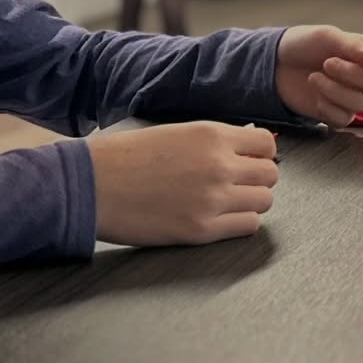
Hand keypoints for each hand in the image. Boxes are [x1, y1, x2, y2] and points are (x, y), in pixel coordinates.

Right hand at [89, 121, 277, 245]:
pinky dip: (240, 222)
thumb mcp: (177, 133)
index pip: (267, 144)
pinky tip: (220, 218)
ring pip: (264, 201)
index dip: (260, 153)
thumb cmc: (126, 157)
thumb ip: (214, 141)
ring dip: (251, 201)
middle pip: (270, 174)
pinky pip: (247, 226)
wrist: (92, 185)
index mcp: (212, 135)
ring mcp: (213, 199)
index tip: (249, 160)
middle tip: (239, 183)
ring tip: (228, 201)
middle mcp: (220, 166)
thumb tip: (246, 147)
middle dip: (257, 178)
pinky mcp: (201, 230)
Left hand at [275, 25, 362, 126]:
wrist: (276, 64)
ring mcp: (352, 96)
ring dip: (335, 90)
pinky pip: (344, 119)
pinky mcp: (336, 113)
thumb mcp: (327, 36)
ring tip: (315, 76)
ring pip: (361, 104)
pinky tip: (315, 95)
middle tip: (327, 63)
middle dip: (351, 74)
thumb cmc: (304, 44)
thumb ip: (353, 46)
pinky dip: (328, 106)